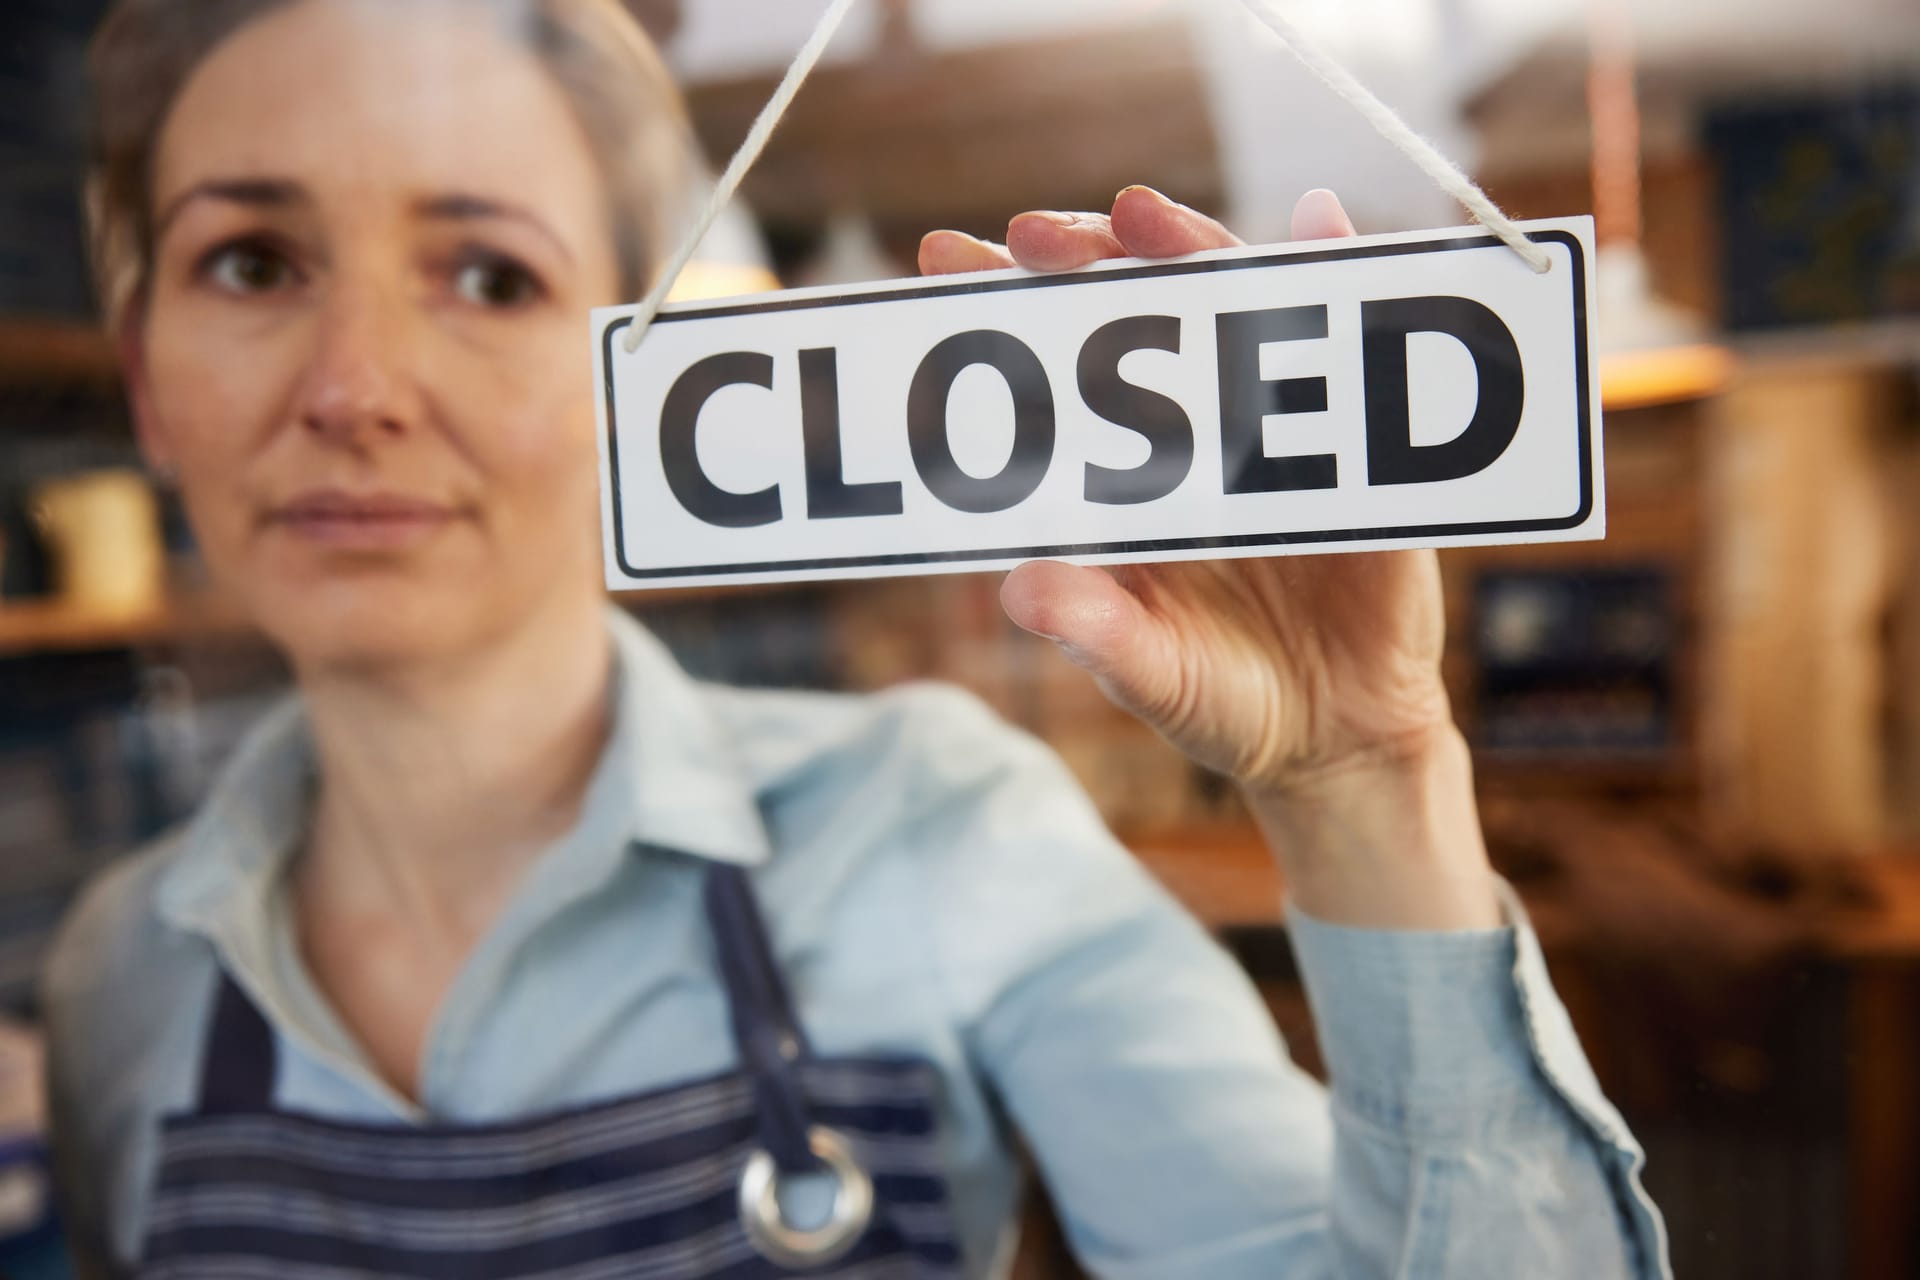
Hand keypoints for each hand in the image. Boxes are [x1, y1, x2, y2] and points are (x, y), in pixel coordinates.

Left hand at [920, 187, 1498, 929]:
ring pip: (1226, 306)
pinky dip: (1336, 273)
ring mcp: (1267, 423)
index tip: (945, 261)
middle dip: (1076, 261)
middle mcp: (1183, 433)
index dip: (996, 314)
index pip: (1047, 378)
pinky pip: (1347, 340)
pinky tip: (1322, 220)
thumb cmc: (1226, 706)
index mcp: (1115, 482)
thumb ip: (1098, 634)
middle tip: (1032, 234)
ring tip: (1143, 213)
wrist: (1344, 736)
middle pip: (1127, 316)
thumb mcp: (1157, 678)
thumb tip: (1020, 588)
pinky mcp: (1352, 433)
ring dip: (1186, 248)